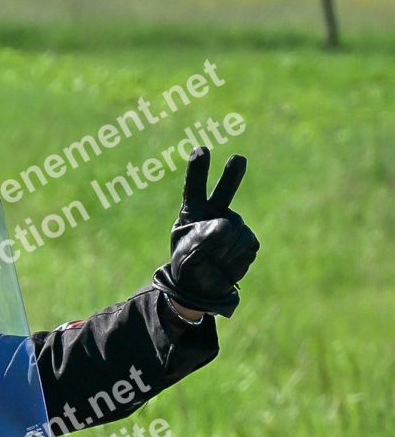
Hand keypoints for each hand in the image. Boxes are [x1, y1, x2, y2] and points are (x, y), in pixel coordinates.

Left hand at [154, 150, 258, 318]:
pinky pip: (246, 246)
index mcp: (193, 211)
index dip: (198, 169)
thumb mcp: (188, 256)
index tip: (200, 150)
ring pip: (235, 231)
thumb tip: (226, 226)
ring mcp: (234, 223)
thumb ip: (203, 240)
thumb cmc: (189, 267)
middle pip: (225, 190)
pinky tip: (227, 264)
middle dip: (232, 175)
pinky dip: (235, 259)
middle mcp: (216, 212)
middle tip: (238, 159)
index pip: (195, 188)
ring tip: (214, 260)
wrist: (204, 287)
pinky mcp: (249, 239)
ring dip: (223, 251)